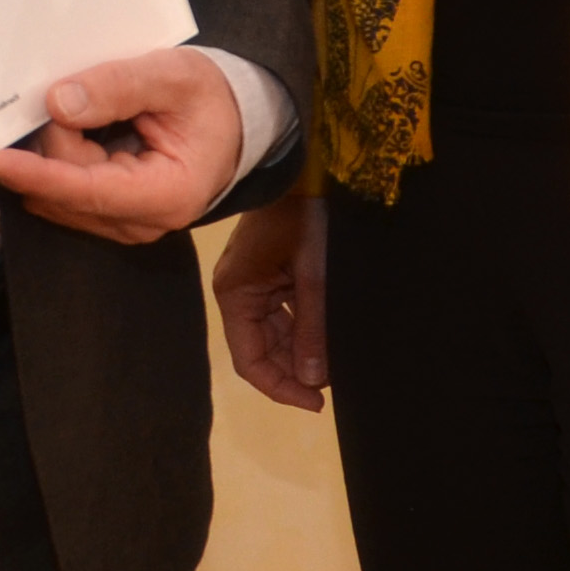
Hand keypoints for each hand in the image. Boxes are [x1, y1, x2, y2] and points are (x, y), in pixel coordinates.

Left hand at [0, 48, 243, 243]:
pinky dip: (59, 156)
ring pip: (59, 190)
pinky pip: (65, 188)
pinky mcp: (109, 213)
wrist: (233, 120)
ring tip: (84, 105)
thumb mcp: (174, 75)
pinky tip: (75, 125)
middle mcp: (140, 222)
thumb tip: (58, 104)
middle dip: (52, 141)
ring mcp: (122, 222)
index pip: (87, 191)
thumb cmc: (209, 98)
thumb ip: (118, 86)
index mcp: (167, 195)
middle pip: (66, 187)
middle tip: (70, 89)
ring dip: (56, 147)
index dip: (37, 174)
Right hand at [213, 197, 329, 410]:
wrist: (307, 168)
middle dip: (294, 370)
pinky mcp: (267, 273)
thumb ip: (312, 329)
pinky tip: (327, 338)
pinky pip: (280, 314)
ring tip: (334, 362)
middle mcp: (236, 292)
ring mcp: (251, 283)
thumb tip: (313, 380)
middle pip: (260, 350)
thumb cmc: (306, 218)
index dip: (281, 388)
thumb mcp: (314, 276)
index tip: (317, 402)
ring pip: (272, 334)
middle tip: (333, 383)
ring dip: (300, 351)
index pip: (250, 360)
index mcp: (236, 294)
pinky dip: (302, 329)